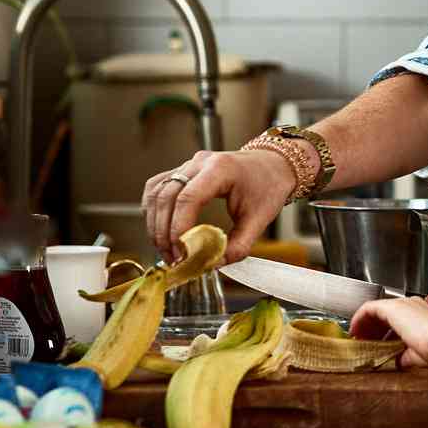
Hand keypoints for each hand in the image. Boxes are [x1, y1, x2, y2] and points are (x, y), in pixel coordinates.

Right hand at [141, 149, 291, 263]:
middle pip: (166, 196)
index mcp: (221, 169)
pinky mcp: (182, 170)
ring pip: (156, 192)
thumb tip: (212, 265)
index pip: (188, 198)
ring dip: (155, 223)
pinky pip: (157, 188)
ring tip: (166, 249)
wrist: (273, 165)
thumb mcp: (260, 219)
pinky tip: (160, 230)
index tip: (180, 252)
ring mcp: (189, 164)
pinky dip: (154, 210)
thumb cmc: (268, 186)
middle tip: (172, 258)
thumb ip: (238, 245)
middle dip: (164, 231)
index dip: (178, 227)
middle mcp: (200, 162)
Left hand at [352, 296, 427, 385]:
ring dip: (364, 323)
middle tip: (362, 340)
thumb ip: (404, 355)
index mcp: (419, 313)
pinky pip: (369, 308)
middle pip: (383, 312)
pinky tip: (355, 330)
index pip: (394, 318)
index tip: (373, 342)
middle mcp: (410, 305)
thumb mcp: (417, 353)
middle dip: (370, 327)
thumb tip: (397, 361)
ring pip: (375, 309)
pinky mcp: (392, 307)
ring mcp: (402, 304)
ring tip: (357, 337)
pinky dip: (359, 318)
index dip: (381, 330)